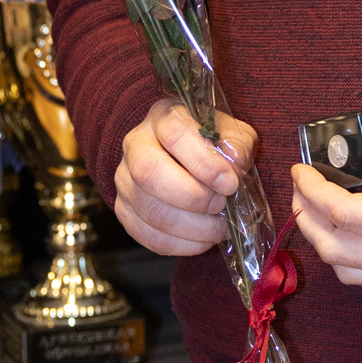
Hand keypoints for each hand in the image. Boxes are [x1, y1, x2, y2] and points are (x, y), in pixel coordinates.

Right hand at [116, 98, 258, 256]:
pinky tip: (204, 239)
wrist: (186, 158)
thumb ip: (236, 143)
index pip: (175, 134)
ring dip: (194, 228)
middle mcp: (136, 146)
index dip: (204, 163)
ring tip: (220, 227)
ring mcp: (125, 181)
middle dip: (194, 197)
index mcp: (163, 117)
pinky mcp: (125, 212)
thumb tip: (234, 161)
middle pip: (149, 174)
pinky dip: (184, 245)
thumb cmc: (210, 143)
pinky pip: (151, 237)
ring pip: (152, 212)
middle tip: (221, 205)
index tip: (230, 183)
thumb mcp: (230, 132)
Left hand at [291, 126, 361, 288]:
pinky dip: (347, 259)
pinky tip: (348, 233)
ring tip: (317, 211)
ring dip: (324, 241)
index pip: (347, 214)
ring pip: (349, 271)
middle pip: (337, 248)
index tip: (302, 170)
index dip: (315, 191)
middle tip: (301, 188)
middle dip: (308, 217)